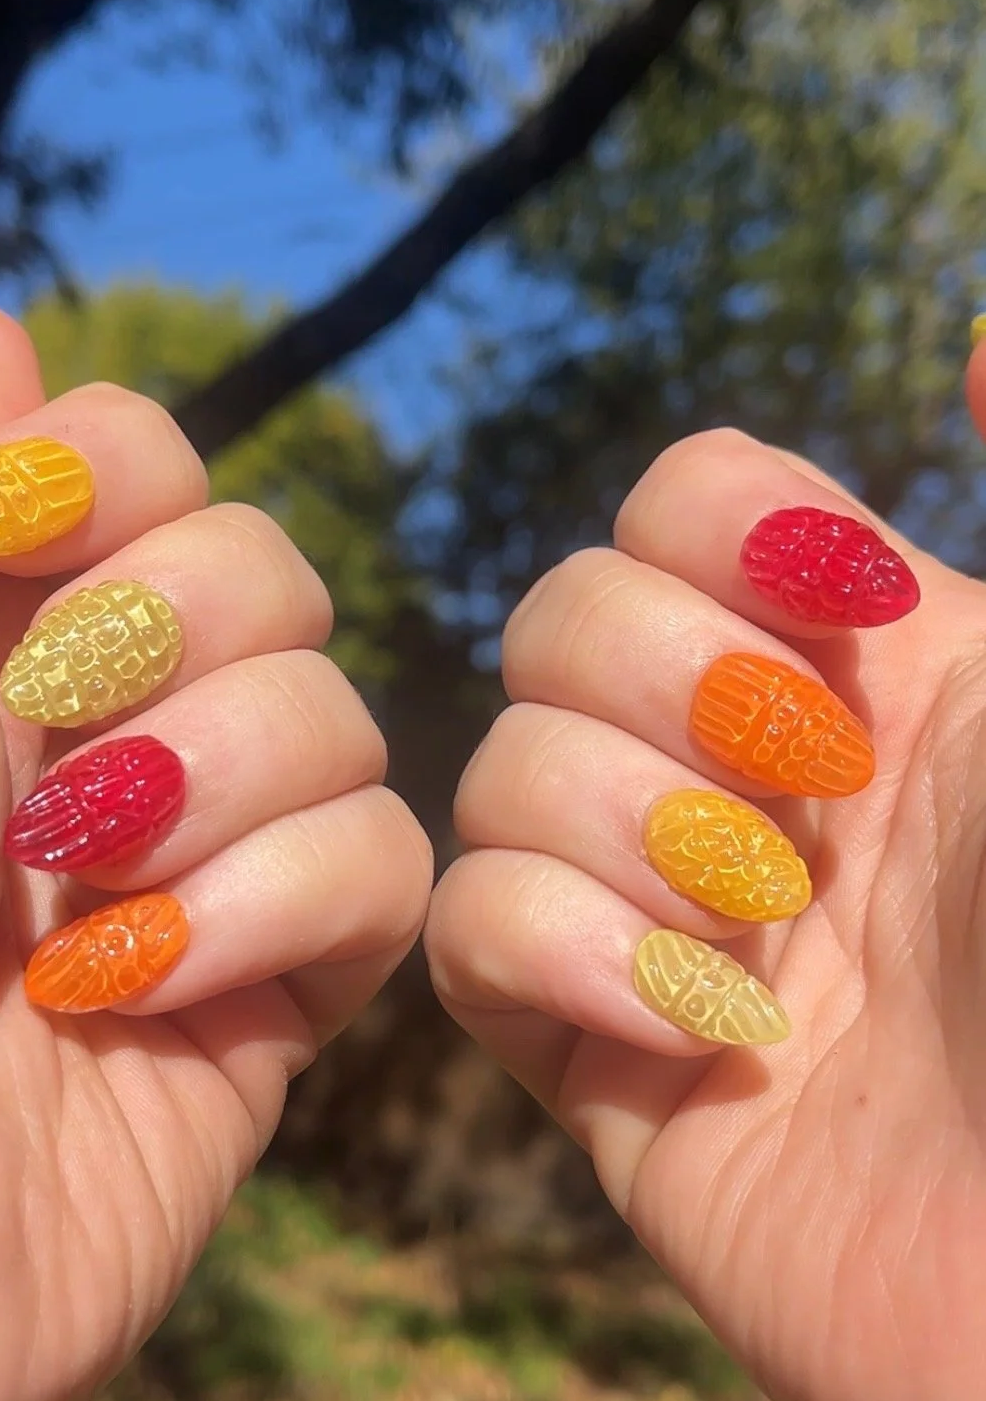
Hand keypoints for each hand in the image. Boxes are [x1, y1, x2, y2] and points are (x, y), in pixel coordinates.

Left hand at [0, 310, 430, 1400]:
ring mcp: (190, 862)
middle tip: (36, 762)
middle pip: (266, 567)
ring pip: (342, 711)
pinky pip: (383, 866)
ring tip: (74, 910)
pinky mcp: (274, 991)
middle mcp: (90, 727)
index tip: (14, 554)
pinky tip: (144, 993)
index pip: (141, 456)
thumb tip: (3, 333)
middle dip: (171, 648)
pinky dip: (277, 910)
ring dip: (212, 792)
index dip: (112, 487)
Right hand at [425, 416, 985, 1400]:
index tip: (848, 622)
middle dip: (657, 683)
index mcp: (895, 663)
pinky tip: (697, 1030)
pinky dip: (548, 948)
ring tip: (768, 943)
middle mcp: (771, 777)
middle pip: (561, 617)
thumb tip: (980, 327)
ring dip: (616, 829)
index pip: (686, 495)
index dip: (719, 530)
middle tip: (816, 803)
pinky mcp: (616, 1073)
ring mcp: (682, 925)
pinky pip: (465, 939)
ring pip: (494, 770)